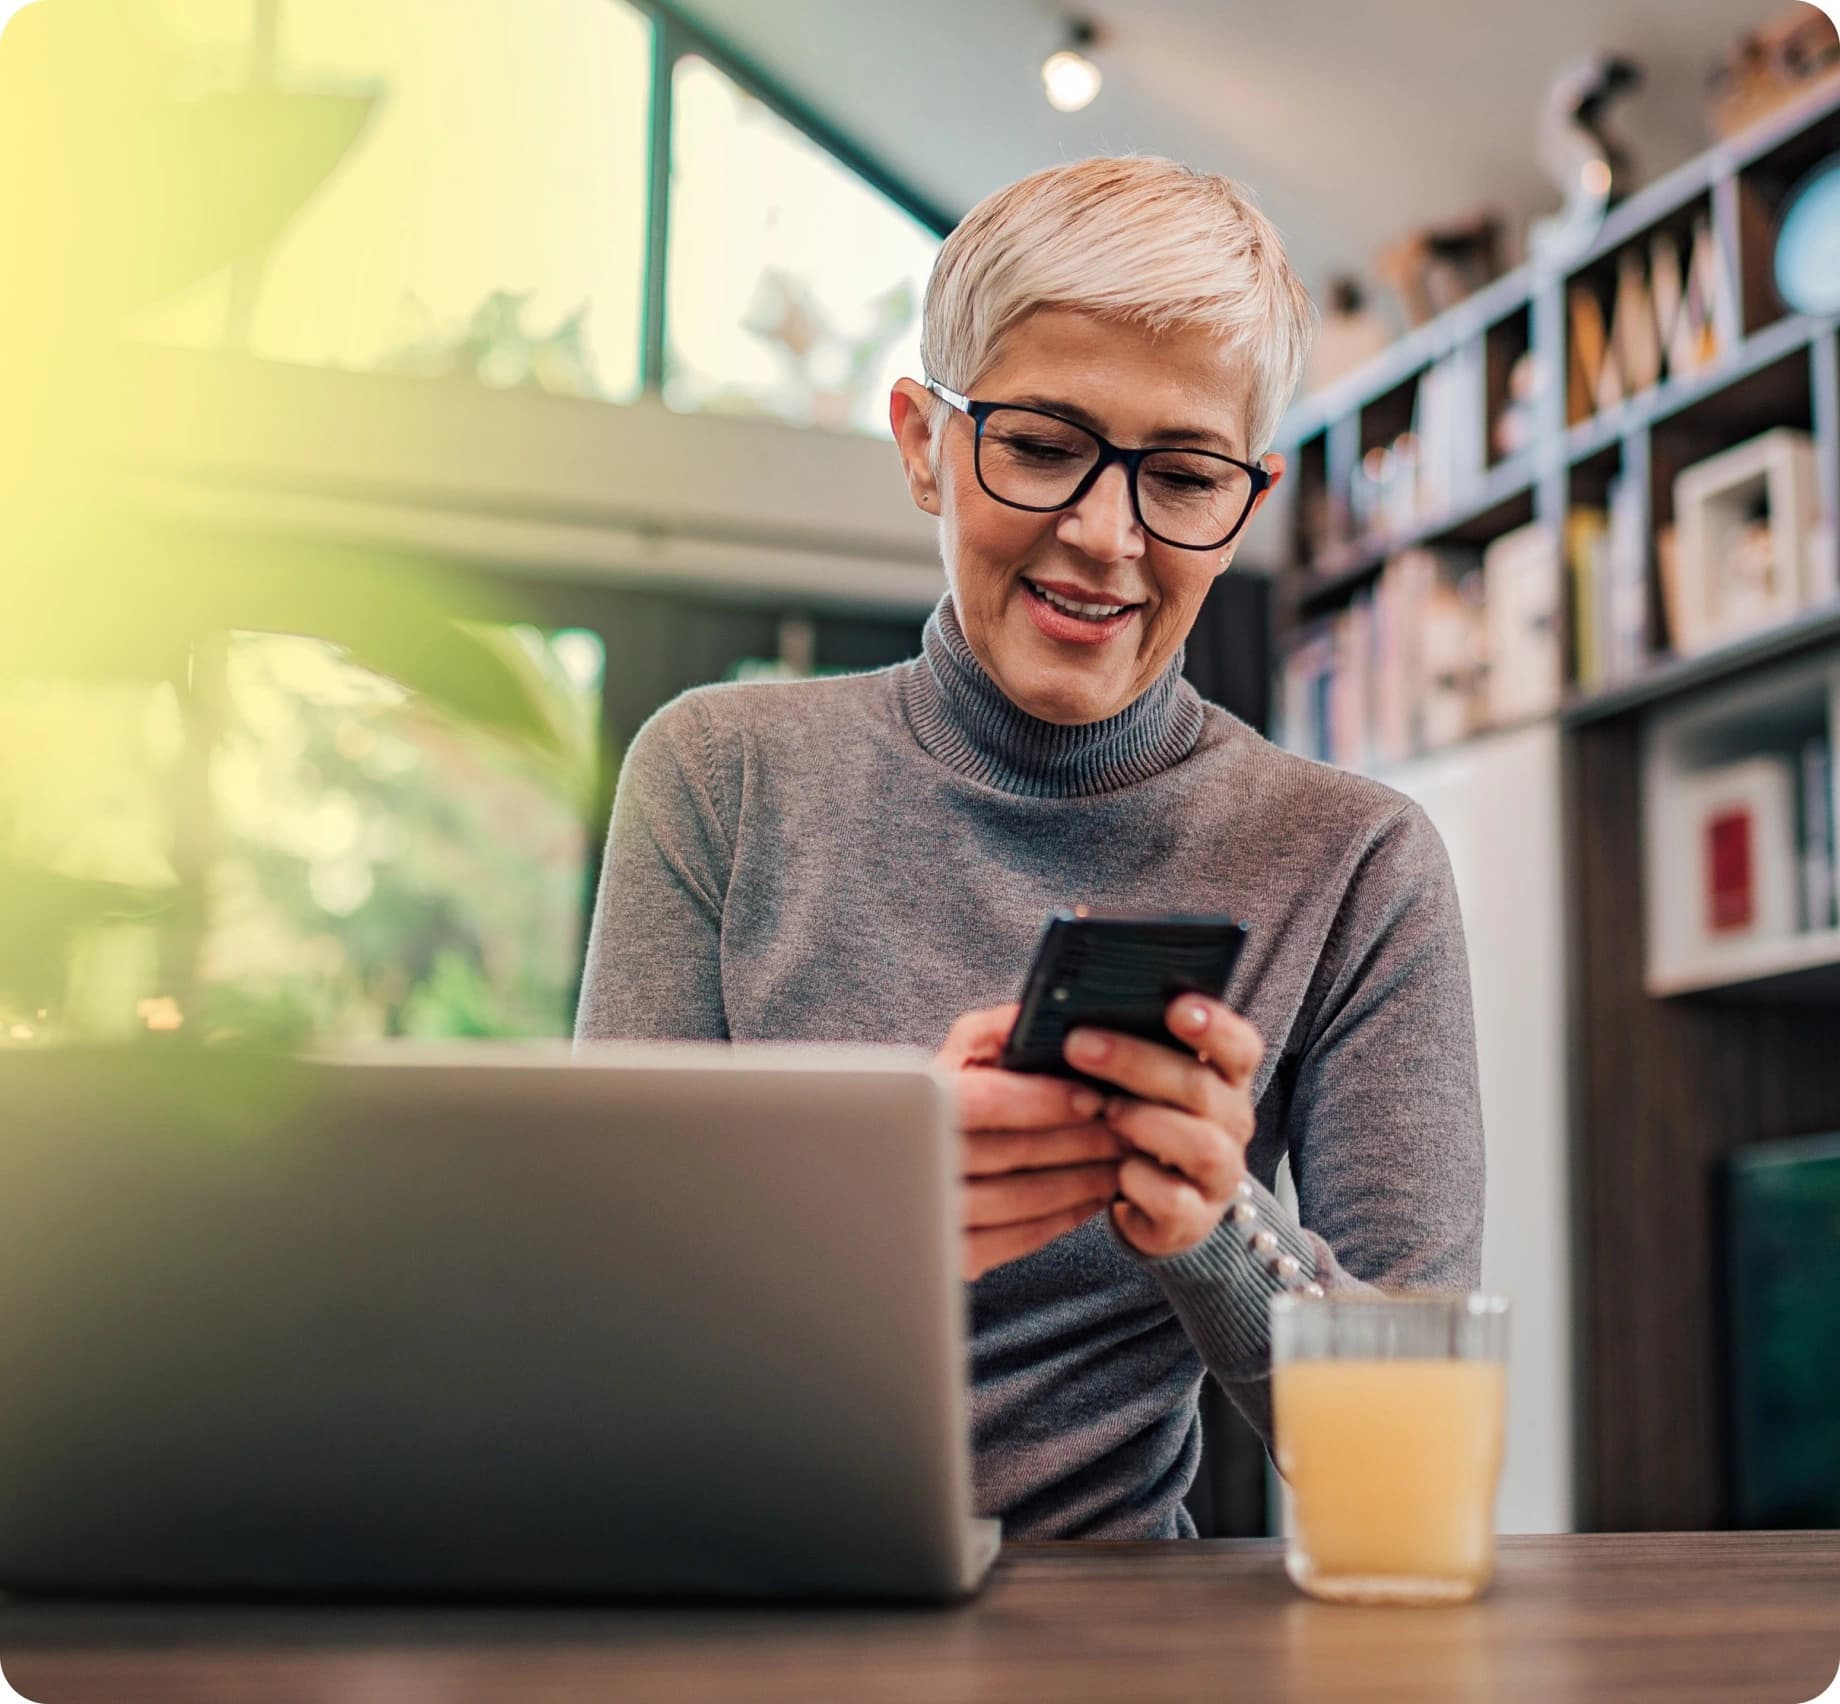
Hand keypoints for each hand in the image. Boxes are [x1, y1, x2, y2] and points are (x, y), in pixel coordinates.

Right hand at [937, 1002, 1128, 1280]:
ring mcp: (933, 1215)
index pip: (985, 1101)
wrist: (902, 1169)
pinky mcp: (953, 1255)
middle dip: (1081, 1140)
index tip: (1092, 1097)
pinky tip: (1093, 1197)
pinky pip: (1017, 1239)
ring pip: (1022, 1200)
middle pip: (1012, 1153)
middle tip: (1127, 1129)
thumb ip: (999, 1029)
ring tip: (1121, 1160)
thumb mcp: (962, 1050)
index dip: (1043, 1101)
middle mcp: (916, 1161)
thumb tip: (1043, 1013)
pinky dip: (1063, 1218)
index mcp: (917, 1103)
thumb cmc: (945, 1095)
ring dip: (1082, 1180)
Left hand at [1062, 995, 1262, 1258]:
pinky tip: (1115, 1170)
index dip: (1214, 1026)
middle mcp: (1232, 1123)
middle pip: (1202, 1087)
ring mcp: (1219, 1174)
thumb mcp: (1140, 1082)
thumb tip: (1076, 1014)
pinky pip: (1174, 1200)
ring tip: (1104, 1111)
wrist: (1149, 1203)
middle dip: (1137, 1062)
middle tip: (1079, 1045)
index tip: (1175, 1008)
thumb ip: (1130, 1045)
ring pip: (1201, 1145)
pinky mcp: (1194, 1219)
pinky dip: (1140, 1182)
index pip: (1240, 1047)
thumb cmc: (1140, 1121)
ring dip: (1145, 1122)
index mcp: (1224, 1079)